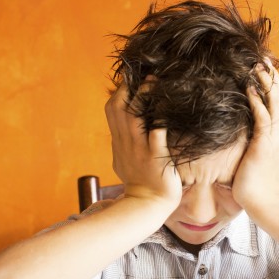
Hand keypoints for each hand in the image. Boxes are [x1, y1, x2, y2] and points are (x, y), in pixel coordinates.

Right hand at [105, 82, 181, 210]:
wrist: (147, 204)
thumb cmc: (138, 183)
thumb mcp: (122, 161)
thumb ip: (121, 144)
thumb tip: (121, 130)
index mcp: (119, 142)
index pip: (112, 111)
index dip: (119, 93)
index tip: (129, 80)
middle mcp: (126, 143)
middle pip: (119, 109)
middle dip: (127, 89)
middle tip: (142, 74)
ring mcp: (140, 150)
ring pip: (134, 118)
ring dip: (143, 97)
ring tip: (153, 81)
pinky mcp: (156, 157)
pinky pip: (157, 135)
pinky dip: (160, 121)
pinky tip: (166, 107)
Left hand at [232, 63, 278, 207]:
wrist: (262, 201)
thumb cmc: (260, 185)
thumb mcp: (267, 162)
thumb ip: (266, 147)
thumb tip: (259, 141)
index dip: (277, 89)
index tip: (268, 74)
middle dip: (274, 79)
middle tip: (265, 60)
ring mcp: (277, 138)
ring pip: (275, 103)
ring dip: (266, 83)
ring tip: (258, 66)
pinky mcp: (264, 142)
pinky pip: (262, 115)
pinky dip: (256, 99)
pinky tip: (249, 86)